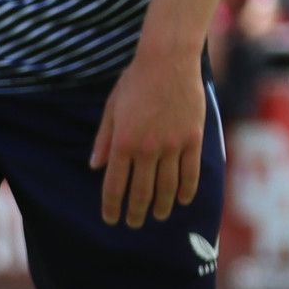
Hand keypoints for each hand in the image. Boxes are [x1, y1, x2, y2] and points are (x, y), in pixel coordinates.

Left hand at [91, 43, 209, 225]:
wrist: (168, 63)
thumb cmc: (135, 83)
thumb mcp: (111, 109)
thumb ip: (104, 140)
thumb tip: (95, 167)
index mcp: (122, 143)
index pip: (115, 185)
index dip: (112, 206)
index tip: (111, 220)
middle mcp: (147, 149)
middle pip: (141, 191)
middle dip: (136, 212)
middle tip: (134, 225)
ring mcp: (172, 146)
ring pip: (168, 187)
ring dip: (163, 206)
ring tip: (159, 217)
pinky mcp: (193, 140)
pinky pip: (191, 172)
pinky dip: (187, 190)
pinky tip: (184, 201)